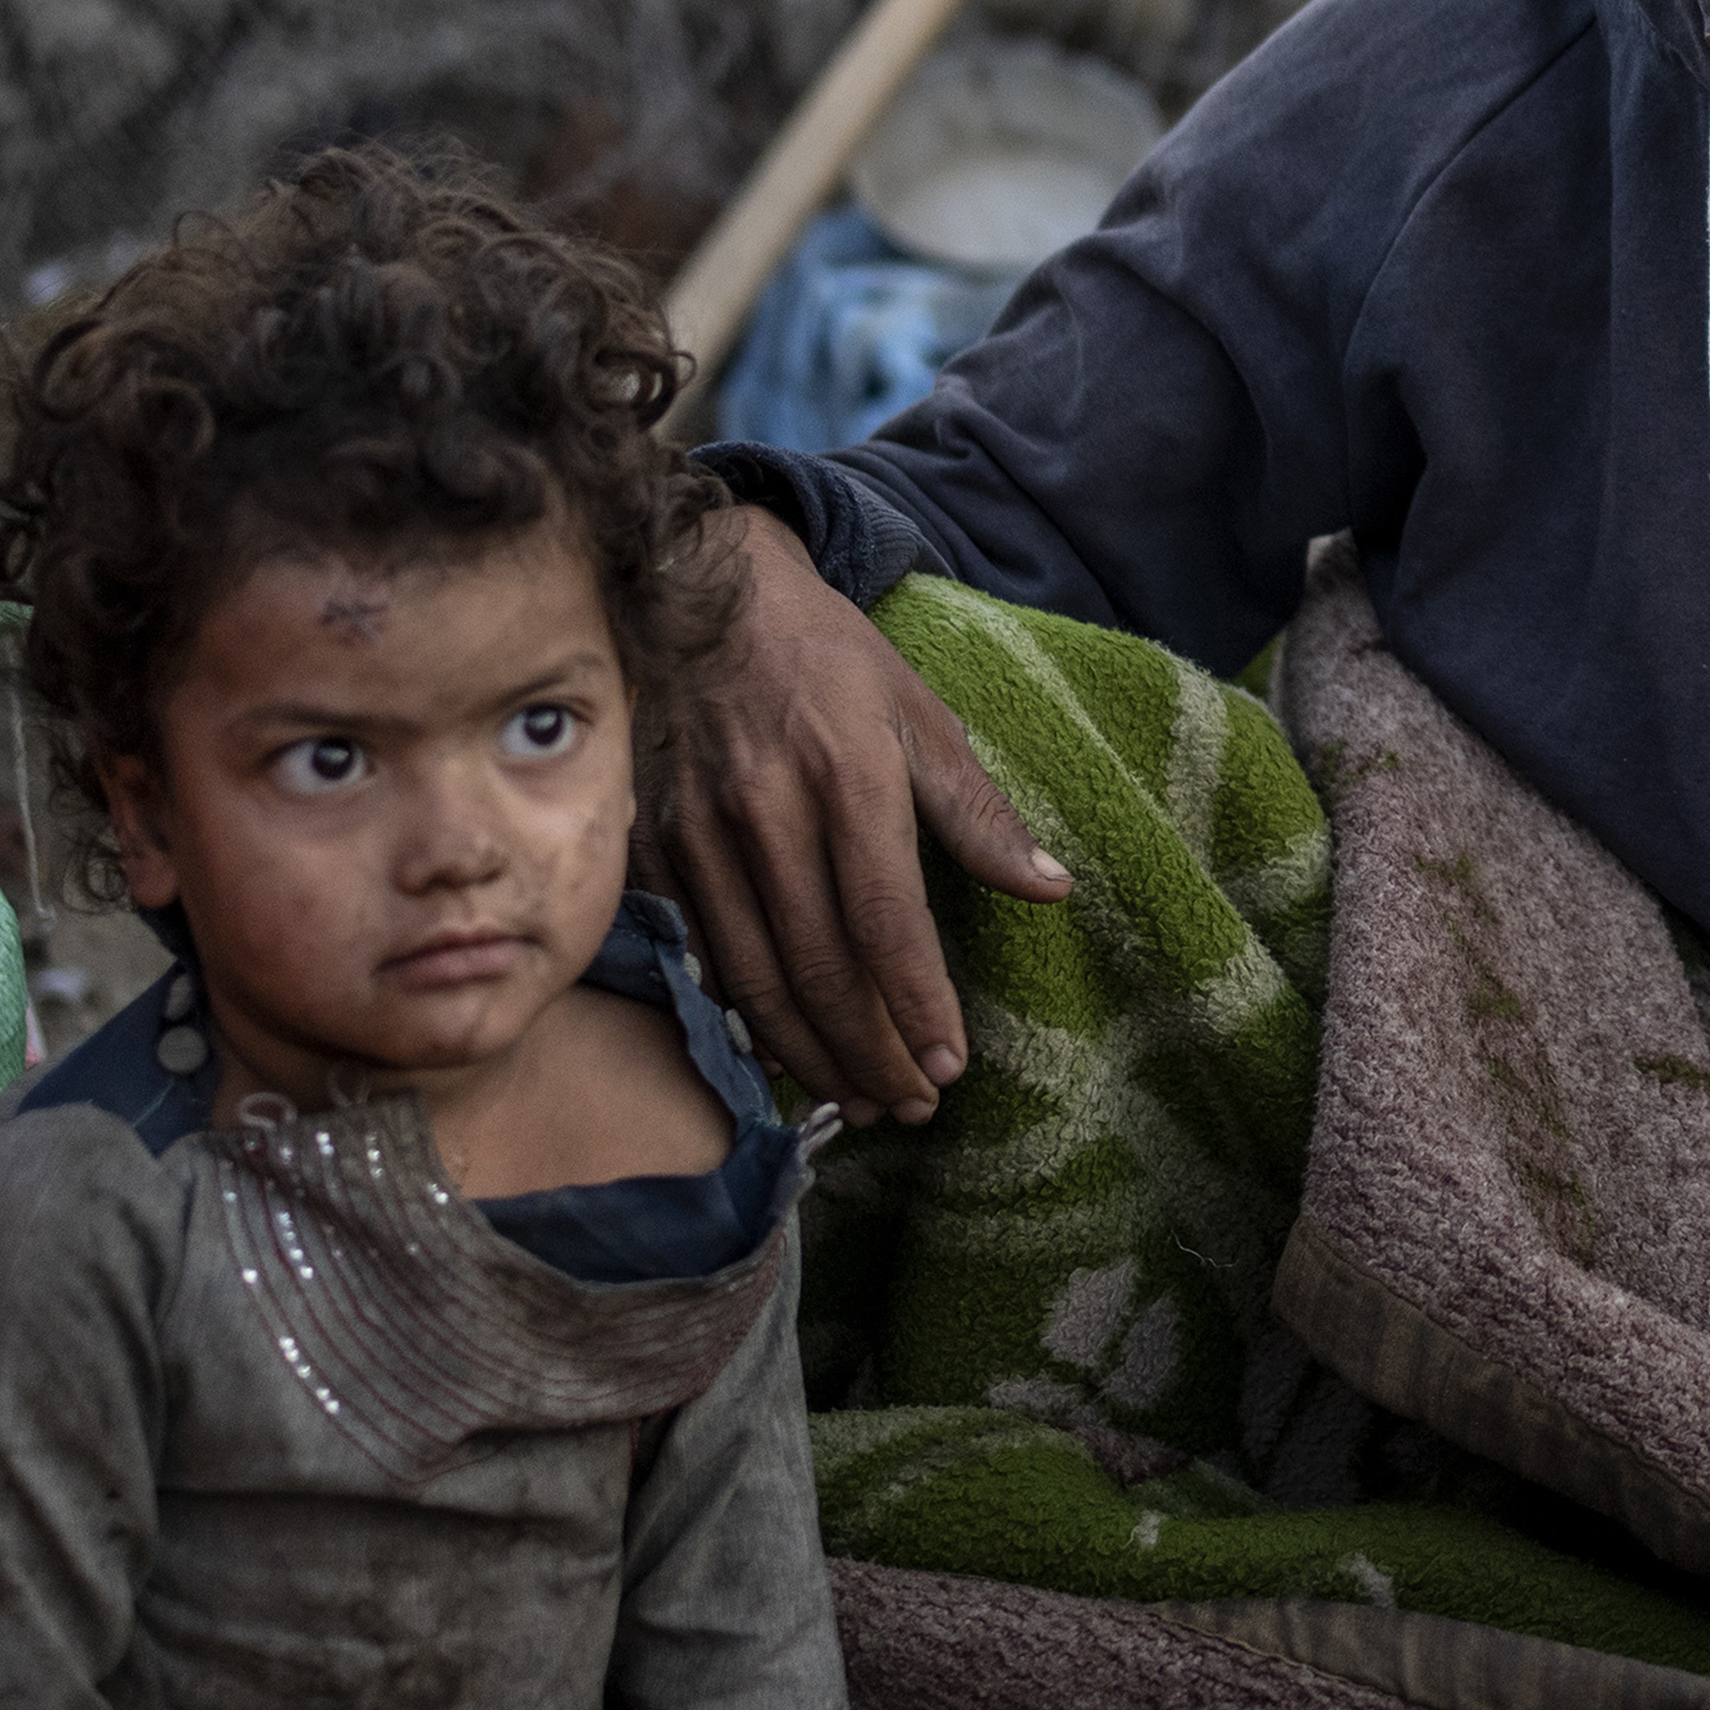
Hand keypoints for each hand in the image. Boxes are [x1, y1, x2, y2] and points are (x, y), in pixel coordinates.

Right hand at [659, 508, 1071, 1120]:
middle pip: (820, 968)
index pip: (886, 919)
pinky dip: (747, 1019)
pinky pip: (706, 958)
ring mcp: (703, 837)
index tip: (953, 1066)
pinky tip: (786, 1055)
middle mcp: (770, 814)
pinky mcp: (658, 851)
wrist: (705, 603)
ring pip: (757, 979)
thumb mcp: (920, 713)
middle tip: (913, 1106)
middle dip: (871, 1053)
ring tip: (862, 1101)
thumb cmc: (828, 659)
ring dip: (812, 1055)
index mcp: (849, 776)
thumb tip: (1050, 889)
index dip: (918, 1003)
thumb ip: (979, 813)